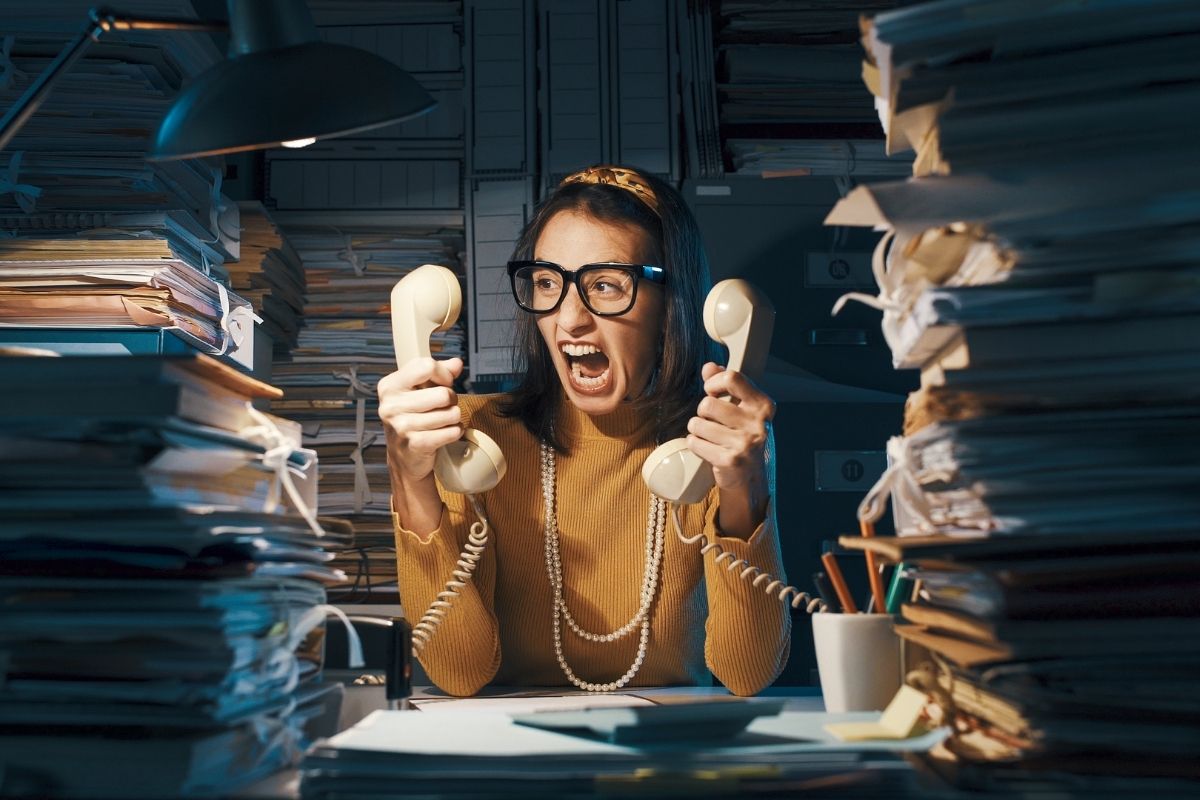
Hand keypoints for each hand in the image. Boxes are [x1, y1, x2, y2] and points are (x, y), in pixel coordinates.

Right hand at [377, 356, 464, 481]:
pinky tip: (444, 433)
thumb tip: (456, 363)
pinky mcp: (416, 444)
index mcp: (390, 386)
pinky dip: (454, 432)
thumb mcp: (419, 390)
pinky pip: (452, 432)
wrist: (403, 456)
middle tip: (443, 407)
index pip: (426, 366)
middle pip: (443, 393)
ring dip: (453, 418)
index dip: (443, 374)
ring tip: (442, 421)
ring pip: (451, 414)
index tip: (443, 383)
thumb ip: (439, 373)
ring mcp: (402, 426)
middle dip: (451, 400)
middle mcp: (391, 405)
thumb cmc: (412, 418)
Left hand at [685, 362, 775, 494]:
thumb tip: (709, 367)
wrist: (750, 477)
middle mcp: (758, 423)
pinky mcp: (730, 460)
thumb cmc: (741, 436)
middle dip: (702, 412)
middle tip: (712, 422)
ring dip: (697, 429)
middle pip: (708, 403)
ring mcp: (745, 443)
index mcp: (763, 405)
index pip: (732, 377)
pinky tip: (708, 449)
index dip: (713, 384)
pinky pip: (695, 442)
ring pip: (697, 423)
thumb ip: (724, 384)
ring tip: (710, 436)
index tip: (712, 393)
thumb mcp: (739, 407)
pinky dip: (695, 444)